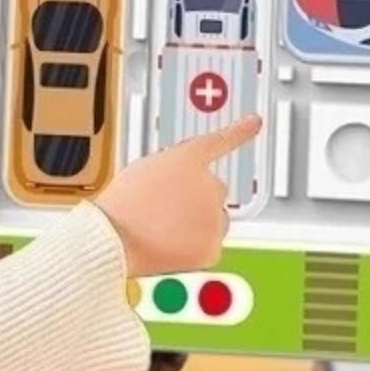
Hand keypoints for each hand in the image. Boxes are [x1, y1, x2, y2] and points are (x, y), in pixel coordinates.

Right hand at [96, 115, 262, 280]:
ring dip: (197, 223)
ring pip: (214, 219)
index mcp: (190, 158)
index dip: (241, 131)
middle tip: (164, 209)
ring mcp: (214, 216)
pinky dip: (193, 248)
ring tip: (162, 228)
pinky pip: (208, 246)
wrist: (114, 237)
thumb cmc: (123, 204)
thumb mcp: (146, 168)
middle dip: (197, 198)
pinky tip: (168, 245)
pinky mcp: (212, 247)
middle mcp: (210, 184)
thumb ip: (174, 170)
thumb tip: (185, 186)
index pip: (221, 140)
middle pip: (213, 190)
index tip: (255, 122)